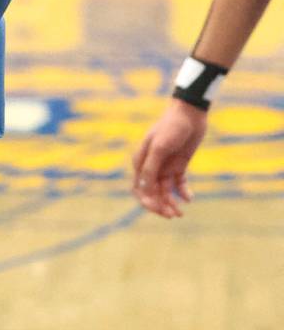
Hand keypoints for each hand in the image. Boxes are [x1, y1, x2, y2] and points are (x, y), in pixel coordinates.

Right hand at [132, 99, 207, 217]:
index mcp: (141, 162)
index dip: (146, 202)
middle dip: (160, 205)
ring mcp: (165, 166)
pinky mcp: (179, 165)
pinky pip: (178, 183)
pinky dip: (183, 192)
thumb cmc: (171, 127)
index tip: (158, 210)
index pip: (139, 189)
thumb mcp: (159, 147)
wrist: (190, 113)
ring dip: (171, 203)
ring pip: (165, 191)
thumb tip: (144, 190)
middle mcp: (151, 166)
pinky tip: (189, 198)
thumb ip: (151, 168)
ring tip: (181, 213)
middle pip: (152, 193)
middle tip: (173, 215)